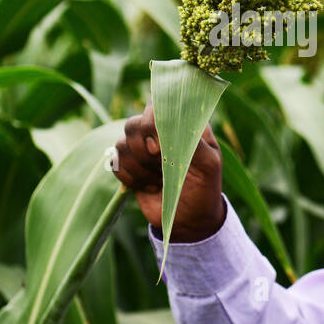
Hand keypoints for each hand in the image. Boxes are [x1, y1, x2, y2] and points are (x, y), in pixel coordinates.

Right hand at [112, 102, 226, 242]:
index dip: (151, 122)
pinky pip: (115, 162)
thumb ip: (192, 139)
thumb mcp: (208, 164)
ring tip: (159, 181)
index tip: (158, 148)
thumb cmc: (204, 188)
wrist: (189, 220)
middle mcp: (159, 131)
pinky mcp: (129, 164)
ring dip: (140, 168)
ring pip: (121, 144)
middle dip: (143, 150)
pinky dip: (130, 177)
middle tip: (160, 167)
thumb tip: (170, 123)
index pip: (158, 103)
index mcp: (181, 123)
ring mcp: (141, 147)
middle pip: (134, 123)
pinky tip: (148, 186)